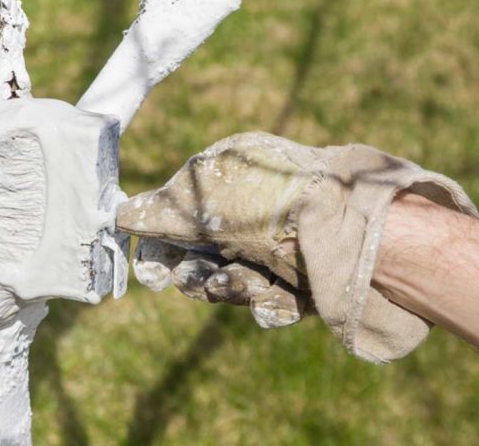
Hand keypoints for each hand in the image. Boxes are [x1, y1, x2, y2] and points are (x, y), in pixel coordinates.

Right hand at [117, 132, 478, 362]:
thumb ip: (160, 211)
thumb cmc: (275, 205)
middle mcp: (254, 207)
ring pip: (233, 280)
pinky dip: (271, 305)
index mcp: (231, 172)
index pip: (180, 208)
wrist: (359, 238)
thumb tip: (120, 214)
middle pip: (203, 252)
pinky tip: (281, 300)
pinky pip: (271, 301)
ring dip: (231, 288)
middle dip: (196, 272)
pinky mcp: (306, 280)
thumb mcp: (206, 201)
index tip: (148, 267)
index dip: (161, 240)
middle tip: (200, 280)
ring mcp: (280, 244)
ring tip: (245, 284)